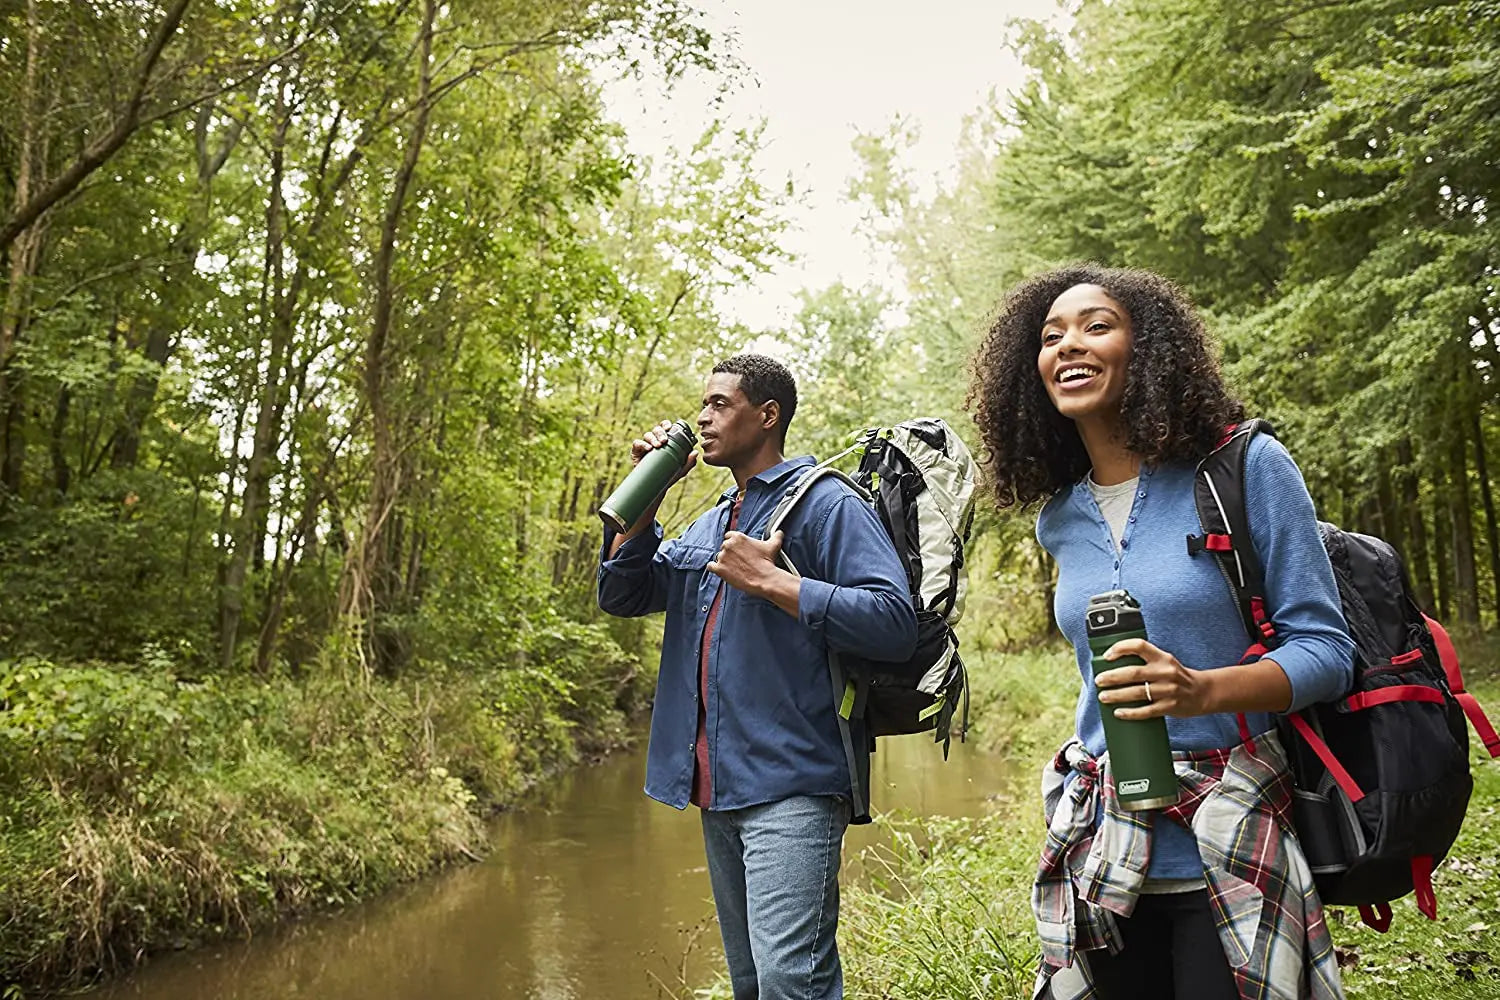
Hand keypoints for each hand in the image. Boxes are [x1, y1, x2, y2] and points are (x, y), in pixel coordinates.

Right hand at [630, 420, 696, 485]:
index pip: (665, 427)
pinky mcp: (636, 452)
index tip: (669, 428)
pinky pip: (637, 443)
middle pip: (656, 429)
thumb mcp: (681, 469)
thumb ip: (689, 462)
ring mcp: (645, 446)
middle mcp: (655, 440)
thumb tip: (695, 452)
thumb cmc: (670, 475)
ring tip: (657, 446)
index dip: (666, 424)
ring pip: (647, 435)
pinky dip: (642, 444)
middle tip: (664, 440)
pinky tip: (648, 448)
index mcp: (666, 440)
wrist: (657, 487)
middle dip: (660, 432)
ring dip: (653, 438)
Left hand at [708, 530, 784, 596]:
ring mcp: (722, 557)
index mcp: (738, 537)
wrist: (764, 578)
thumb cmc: (767, 562)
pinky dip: (714, 569)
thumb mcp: (773, 545)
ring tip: (733, 568)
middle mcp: (728, 545)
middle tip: (738, 561)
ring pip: (718, 557)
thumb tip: (779, 532)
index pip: (729, 536)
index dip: (733, 544)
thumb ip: (775, 536)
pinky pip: (710, 566)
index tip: (738, 550)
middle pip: (723, 547)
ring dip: (724, 562)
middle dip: (729, 554)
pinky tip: (721, 571)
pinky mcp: (719, 569)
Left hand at [1095, 638, 1214, 719]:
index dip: (1121, 648)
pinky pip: (1146, 711)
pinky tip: (1118, 713)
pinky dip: (1130, 713)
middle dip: (1112, 677)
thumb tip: (1113, 665)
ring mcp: (1168, 690)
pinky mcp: (1170, 706)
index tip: (1107, 656)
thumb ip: (1145, 661)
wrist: (1204, 692)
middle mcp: (1165, 672)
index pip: (1139, 645)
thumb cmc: (1177, 677)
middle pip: (1133, 672)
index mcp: (1162, 657)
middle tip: (1098, 680)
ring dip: (1117, 695)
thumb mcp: (1165, 662)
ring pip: (1137, 693)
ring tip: (1103, 697)